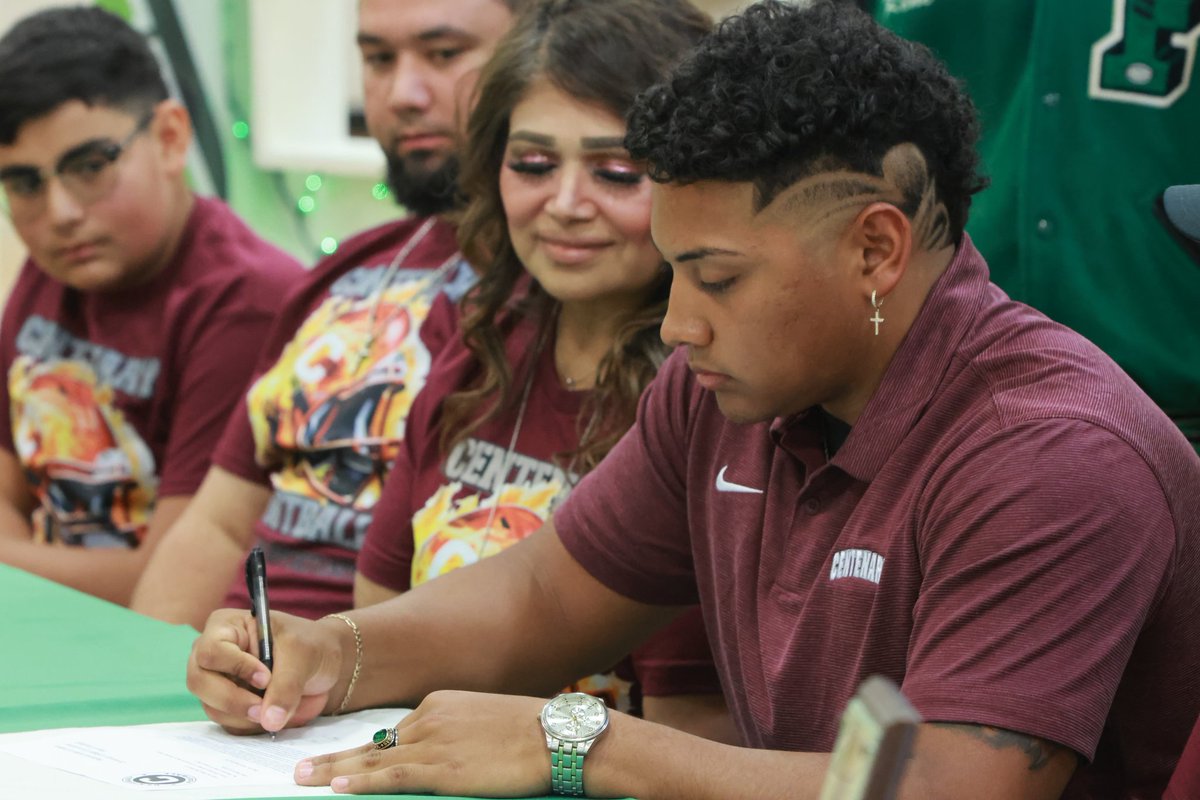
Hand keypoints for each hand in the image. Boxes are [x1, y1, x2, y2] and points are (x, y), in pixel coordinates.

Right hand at [186, 608, 344, 733]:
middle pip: (200, 682)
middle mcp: (212, 654)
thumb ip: (286, 686)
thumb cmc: (310, 645)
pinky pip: (230, 724)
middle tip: (264, 709)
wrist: (324, 664)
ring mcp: (216, 682)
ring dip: (248, 716)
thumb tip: (269, 721)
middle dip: (234, 700)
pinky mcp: (226, 706)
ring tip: (281, 707)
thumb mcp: (303, 656)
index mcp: (226, 627)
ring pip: (214, 708)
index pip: (211, 650)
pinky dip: (254, 725)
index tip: (266, 678)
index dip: (236, 667)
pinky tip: (276, 714)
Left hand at [294, 690, 550, 795]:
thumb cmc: (533, 732)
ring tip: (302, 779)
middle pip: (372, 744)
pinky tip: (338, 787)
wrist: (557, 735)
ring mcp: (434, 742)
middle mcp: (430, 718)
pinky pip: (392, 775)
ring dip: (334, 772)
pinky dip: (363, 782)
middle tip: (297, 768)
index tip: (338, 761)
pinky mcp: (443, 767)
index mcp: (440, 704)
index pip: (393, 733)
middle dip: (332, 758)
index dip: (362, 751)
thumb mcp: (488, 723)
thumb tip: (448, 756)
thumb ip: (459, 734)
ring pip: (373, 760)